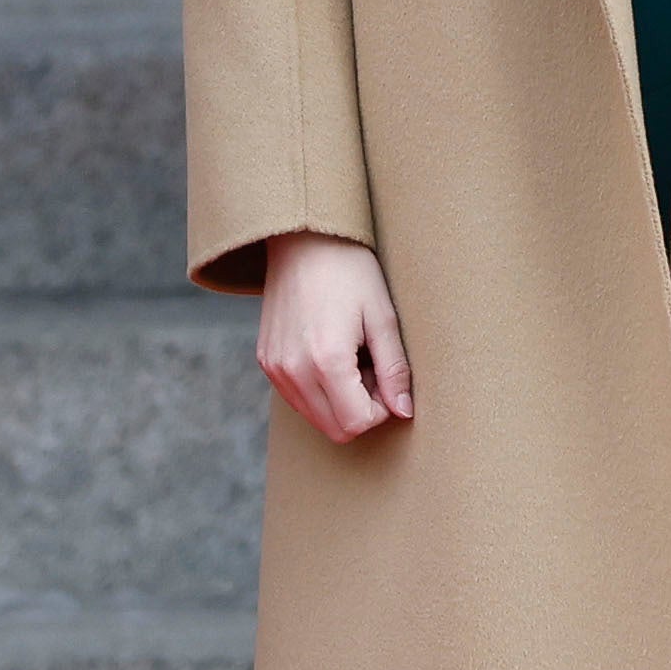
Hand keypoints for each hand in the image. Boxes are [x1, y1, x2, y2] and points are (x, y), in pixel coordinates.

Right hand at [261, 231, 416, 445]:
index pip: (357, 423)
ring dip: (340, 401)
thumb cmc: (350, 272)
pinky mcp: (267, 362)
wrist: (304, 240)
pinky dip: (319, 389)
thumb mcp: (383, 318)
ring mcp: (275, 368)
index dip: (381, 408)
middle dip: (361, 408)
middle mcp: (293, 371)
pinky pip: (298, 398)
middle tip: (371, 367)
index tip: (386, 375)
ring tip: (351, 358)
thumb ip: (394, 370)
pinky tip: (330, 353)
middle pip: (335, 429)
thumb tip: (404, 411)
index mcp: (325, 360)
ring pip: (315, 418)